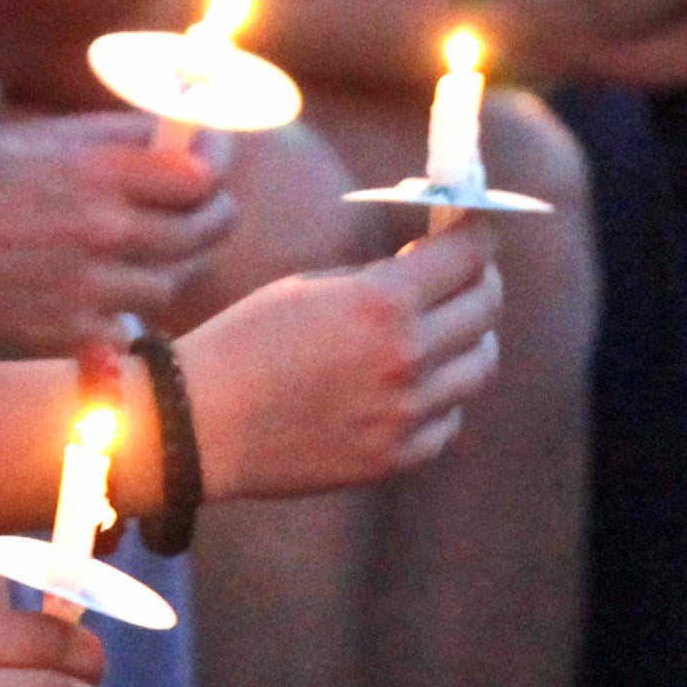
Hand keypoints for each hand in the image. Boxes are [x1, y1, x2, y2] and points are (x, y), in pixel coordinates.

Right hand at [0, 117, 237, 355]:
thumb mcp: (37, 139)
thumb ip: (116, 136)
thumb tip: (182, 135)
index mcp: (97, 172)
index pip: (201, 179)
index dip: (216, 172)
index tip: (214, 169)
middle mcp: (101, 231)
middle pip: (200, 234)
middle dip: (213, 218)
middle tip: (209, 212)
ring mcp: (87, 290)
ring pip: (169, 285)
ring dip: (165, 267)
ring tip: (142, 252)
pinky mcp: (67, 340)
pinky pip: (128, 331)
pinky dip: (122, 315)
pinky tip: (100, 296)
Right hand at [175, 217, 502, 494]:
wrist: (202, 424)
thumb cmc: (243, 342)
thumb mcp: (308, 287)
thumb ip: (376, 281)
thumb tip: (427, 270)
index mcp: (380, 304)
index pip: (467, 256)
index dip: (478, 234)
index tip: (476, 228)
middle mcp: (405, 358)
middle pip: (485, 308)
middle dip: (480, 280)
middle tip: (466, 273)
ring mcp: (405, 414)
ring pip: (478, 367)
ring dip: (469, 339)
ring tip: (444, 330)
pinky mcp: (395, 457)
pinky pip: (448, 420)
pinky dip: (441, 397)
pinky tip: (411, 384)